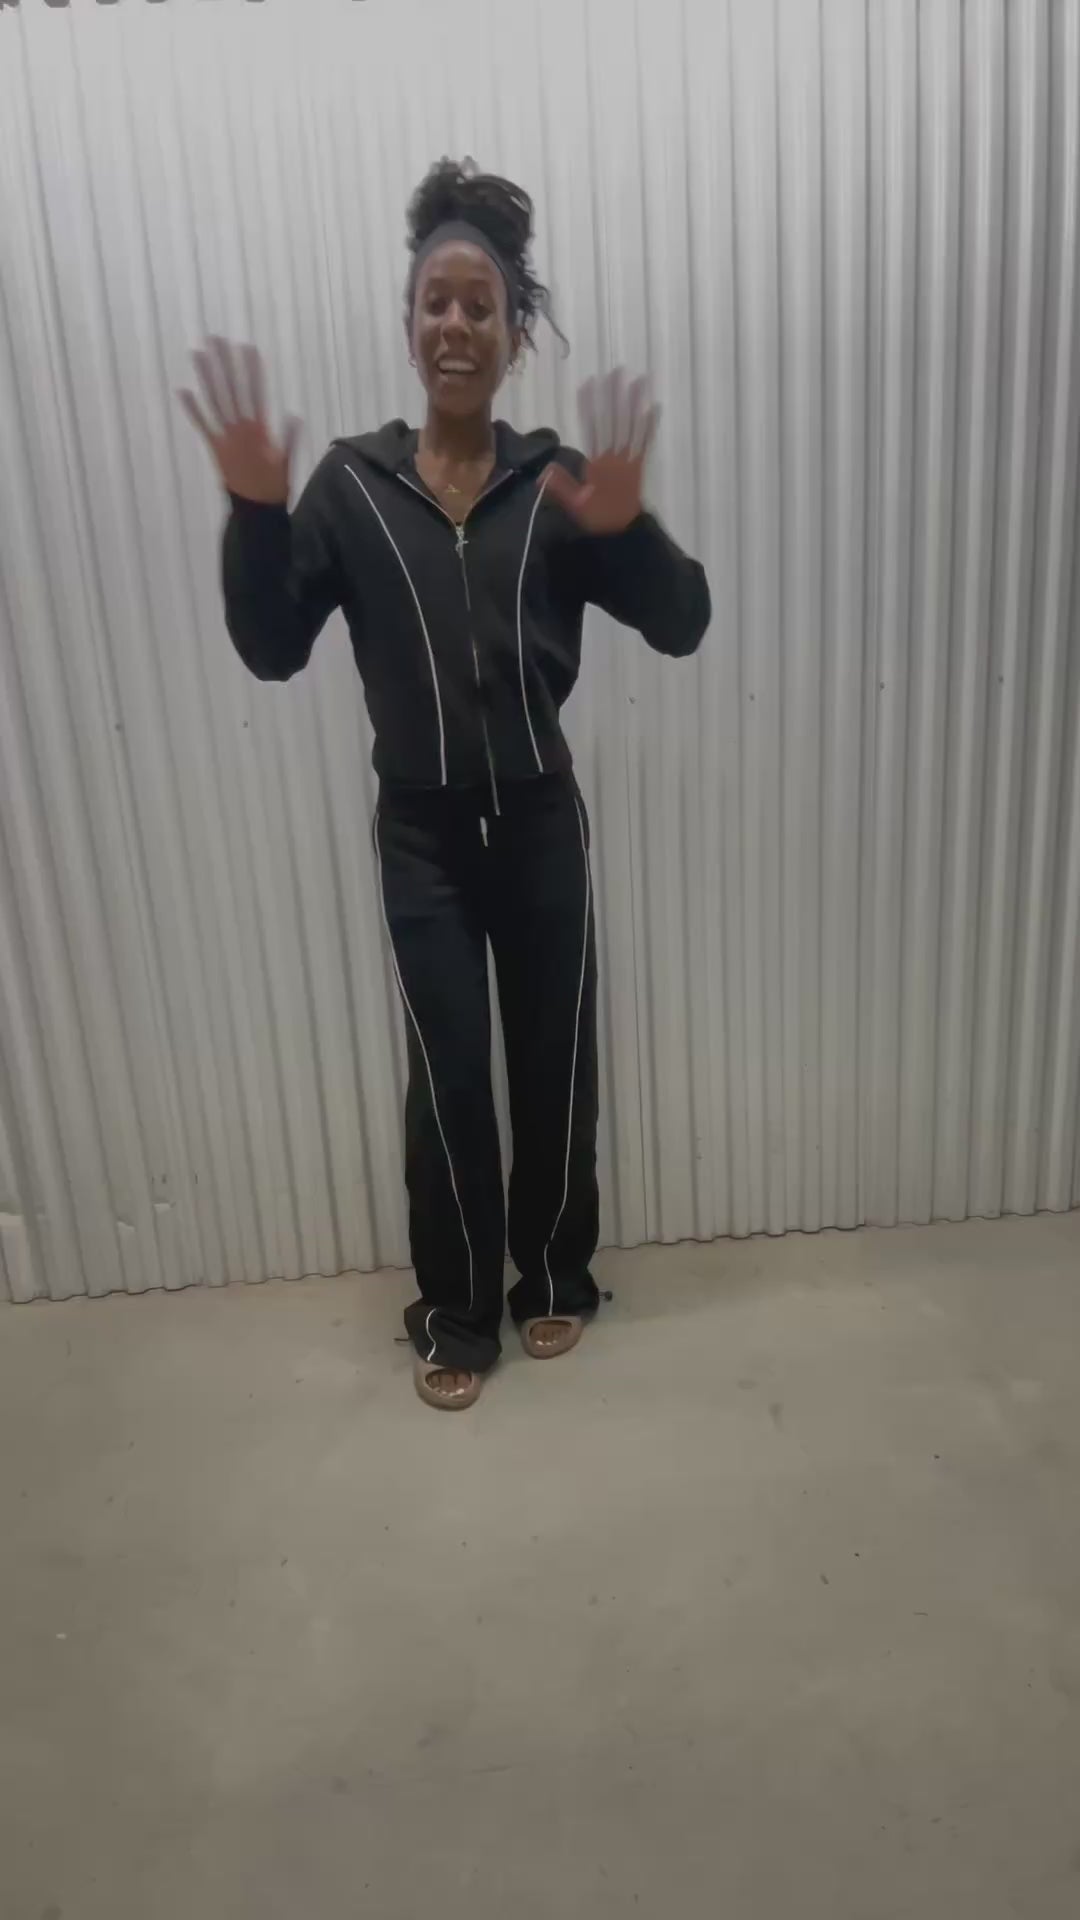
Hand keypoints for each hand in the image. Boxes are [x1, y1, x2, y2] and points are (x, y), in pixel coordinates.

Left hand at [178, 338, 298, 504]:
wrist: (254, 510)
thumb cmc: (274, 486)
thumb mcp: (287, 462)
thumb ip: (289, 438)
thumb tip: (294, 415)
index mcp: (260, 430)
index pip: (256, 393)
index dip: (252, 370)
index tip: (248, 347)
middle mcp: (240, 429)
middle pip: (231, 390)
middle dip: (224, 363)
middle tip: (216, 339)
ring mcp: (225, 437)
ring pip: (214, 401)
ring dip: (206, 376)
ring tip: (197, 353)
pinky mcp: (214, 447)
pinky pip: (202, 425)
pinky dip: (192, 409)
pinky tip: (183, 390)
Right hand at [544, 369, 659, 533]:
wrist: (623, 530)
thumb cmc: (597, 517)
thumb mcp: (575, 505)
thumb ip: (561, 486)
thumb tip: (544, 468)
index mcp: (598, 463)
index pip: (592, 428)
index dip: (590, 405)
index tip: (588, 384)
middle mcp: (615, 456)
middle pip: (614, 420)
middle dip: (615, 395)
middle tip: (617, 371)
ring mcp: (629, 459)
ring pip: (631, 426)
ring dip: (635, 402)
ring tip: (639, 380)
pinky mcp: (640, 464)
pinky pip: (645, 442)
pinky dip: (650, 425)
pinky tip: (654, 407)